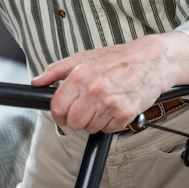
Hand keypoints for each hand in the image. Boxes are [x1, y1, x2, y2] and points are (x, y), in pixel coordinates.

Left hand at [30, 32, 188, 133]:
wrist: (151, 60)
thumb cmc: (117, 58)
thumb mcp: (83, 57)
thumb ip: (56, 70)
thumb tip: (37, 82)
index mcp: (80, 76)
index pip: (57, 107)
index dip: (57, 114)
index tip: (62, 113)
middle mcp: (94, 90)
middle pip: (72, 122)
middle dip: (76, 119)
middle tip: (85, 108)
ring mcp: (110, 103)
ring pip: (90, 128)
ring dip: (94, 121)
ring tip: (102, 104)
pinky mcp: (125, 113)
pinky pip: (109, 130)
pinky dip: (110, 123)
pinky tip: (114, 108)